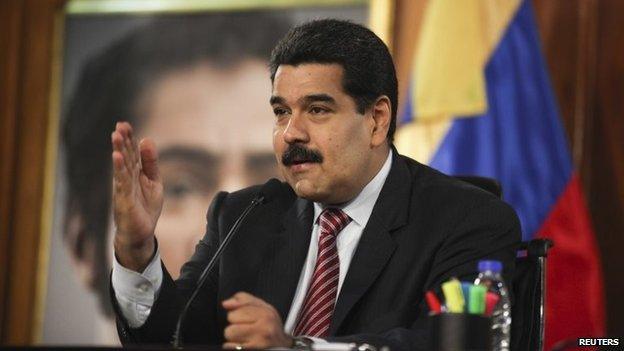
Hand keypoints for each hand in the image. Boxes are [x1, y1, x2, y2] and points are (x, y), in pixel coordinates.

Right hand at [111, 121, 162, 270]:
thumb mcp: (154, 182)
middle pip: (125, 156)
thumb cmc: (145, 208)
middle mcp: (126, 179)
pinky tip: (117, 157)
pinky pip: (122, 182)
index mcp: (135, 174)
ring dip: (119, 150)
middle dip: (122, 141)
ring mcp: (123, 189)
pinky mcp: (124, 199)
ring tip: (116, 135)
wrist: (140, 233)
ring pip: (121, 166)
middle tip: (119, 125)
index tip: (125, 124)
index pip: (131, 153)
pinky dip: (119, 169)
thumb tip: (147, 140)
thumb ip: (151, 163)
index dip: (129, 139)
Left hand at [222, 292, 292, 348]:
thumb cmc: (270, 326)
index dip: (237, 313)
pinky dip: (233, 346)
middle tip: (246, 328)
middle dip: (235, 323)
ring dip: (233, 336)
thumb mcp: (262, 307)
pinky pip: (230, 346)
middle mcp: (264, 326)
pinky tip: (243, 345)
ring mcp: (258, 341)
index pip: (237, 308)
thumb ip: (244, 300)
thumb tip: (226, 303)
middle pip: (231, 318)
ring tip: (245, 337)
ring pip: (229, 333)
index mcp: (266, 313)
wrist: (281, 345)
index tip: (245, 318)